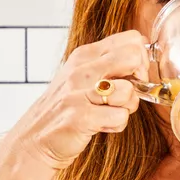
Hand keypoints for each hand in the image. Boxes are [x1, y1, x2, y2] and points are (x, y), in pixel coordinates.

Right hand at [7, 31, 146, 170]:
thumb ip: (109, 65)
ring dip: (128, 107)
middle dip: (141, 80)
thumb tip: (144, 59)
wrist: (35, 139)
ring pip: (129, 91)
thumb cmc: (66, 108)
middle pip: (133, 57)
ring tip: (110, 113)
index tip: (133, 76)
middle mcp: (80, 69)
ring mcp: (78, 92)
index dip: (141, 60)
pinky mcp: (80, 116)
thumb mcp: (82, 77)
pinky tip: (101, 126)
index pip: (132, 39)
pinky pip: (120, 117)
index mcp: (84, 55)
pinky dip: (117, 126)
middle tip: (127, 95)